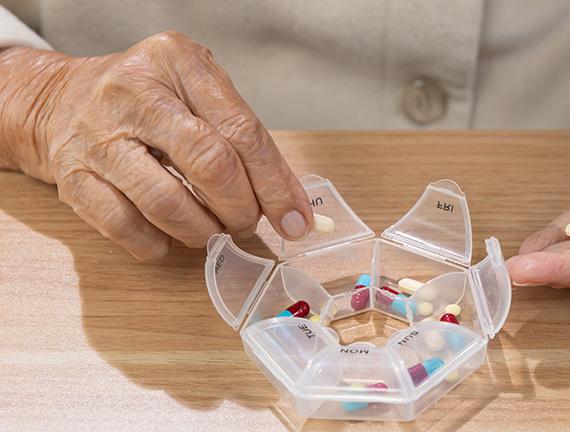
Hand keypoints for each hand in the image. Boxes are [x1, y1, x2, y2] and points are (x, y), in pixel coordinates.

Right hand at [0, 31, 312, 260]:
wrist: (63, 101)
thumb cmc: (152, 100)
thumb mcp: (201, 94)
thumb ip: (246, 141)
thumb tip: (291, 208)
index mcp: (177, 63)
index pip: (241, 131)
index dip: (275, 184)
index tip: (294, 220)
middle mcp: (134, 94)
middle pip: (209, 163)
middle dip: (241, 208)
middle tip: (247, 223)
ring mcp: (98, 137)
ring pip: (166, 202)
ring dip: (203, 231)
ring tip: (213, 230)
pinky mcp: (73, 178)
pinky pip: (125, 226)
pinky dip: (158, 244)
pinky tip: (170, 237)